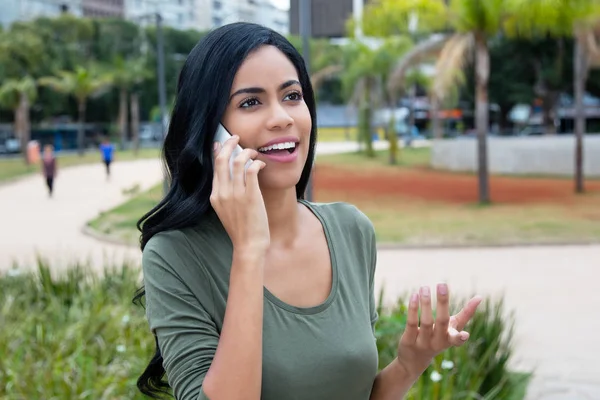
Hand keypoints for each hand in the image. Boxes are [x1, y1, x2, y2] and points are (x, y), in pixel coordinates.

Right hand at [210, 135, 269, 256]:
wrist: (248, 245)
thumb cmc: (241, 229)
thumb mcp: (226, 211)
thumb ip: (226, 195)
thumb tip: (232, 178)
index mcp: (215, 196)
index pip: (215, 167)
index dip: (218, 152)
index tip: (221, 143)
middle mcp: (223, 193)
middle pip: (222, 160)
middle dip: (229, 144)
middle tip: (237, 137)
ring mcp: (236, 194)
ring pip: (238, 162)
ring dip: (246, 152)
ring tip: (253, 152)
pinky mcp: (251, 196)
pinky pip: (252, 170)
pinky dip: (257, 163)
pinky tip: (261, 164)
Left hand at [396, 284, 481, 378]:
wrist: (414, 360)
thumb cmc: (439, 338)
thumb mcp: (453, 328)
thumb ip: (466, 314)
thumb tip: (480, 297)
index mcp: (450, 339)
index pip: (457, 338)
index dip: (461, 337)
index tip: (465, 335)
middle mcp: (437, 342)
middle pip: (441, 322)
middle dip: (443, 303)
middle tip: (442, 284)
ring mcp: (423, 342)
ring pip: (426, 322)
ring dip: (426, 303)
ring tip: (425, 287)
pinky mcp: (408, 341)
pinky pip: (412, 323)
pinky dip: (413, 309)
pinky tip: (414, 295)